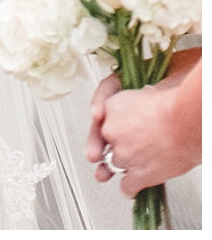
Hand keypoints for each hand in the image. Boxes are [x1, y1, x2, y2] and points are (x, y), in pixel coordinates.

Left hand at [89, 68, 201, 195]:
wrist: (184, 123)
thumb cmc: (172, 107)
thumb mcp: (144, 95)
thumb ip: (132, 108)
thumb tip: (136, 115)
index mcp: (111, 107)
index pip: (101, 122)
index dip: (109, 131)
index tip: (110, 136)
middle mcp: (111, 131)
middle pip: (106, 144)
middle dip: (114, 149)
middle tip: (118, 153)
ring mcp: (122, 154)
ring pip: (114, 166)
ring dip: (123, 168)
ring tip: (128, 169)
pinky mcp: (136, 174)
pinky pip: (126, 187)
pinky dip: (129, 189)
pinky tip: (131, 188)